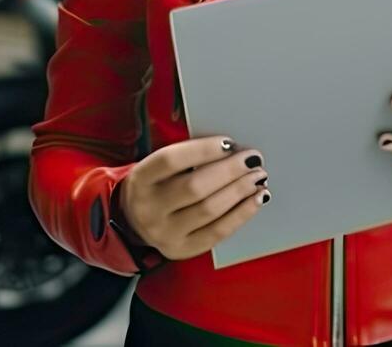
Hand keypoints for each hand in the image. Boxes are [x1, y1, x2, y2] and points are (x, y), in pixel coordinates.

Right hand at [116, 135, 270, 260]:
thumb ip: (187, 156)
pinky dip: (242, 213)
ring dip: (240, 191)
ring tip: (258, 177)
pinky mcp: (182, 249)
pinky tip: (256, 199)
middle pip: (195, 187)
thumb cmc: (157, 185)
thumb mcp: (158, 167)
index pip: (171, 160)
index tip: (230, 142)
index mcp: (141, 179)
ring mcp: (165, 233)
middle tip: (253, 159)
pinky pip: (218, 232)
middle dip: (230, 171)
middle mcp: (149, 208)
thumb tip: (231, 149)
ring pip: (210, 210)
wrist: (133, 222)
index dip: (203, 150)